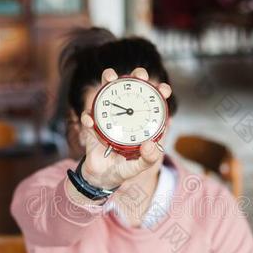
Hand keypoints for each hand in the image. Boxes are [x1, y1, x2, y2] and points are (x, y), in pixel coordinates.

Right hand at [79, 67, 171, 189]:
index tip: (164, 89)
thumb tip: (150, 144)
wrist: (102, 177)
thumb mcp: (140, 166)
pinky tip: (89, 121)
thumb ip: (148, 158)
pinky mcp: (93, 125)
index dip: (160, 92)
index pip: (153, 102)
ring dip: (108, 82)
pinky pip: (89, 117)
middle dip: (137, 77)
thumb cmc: (124, 168)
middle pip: (132, 89)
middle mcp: (126, 115)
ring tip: (110, 78)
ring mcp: (109, 117)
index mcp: (142, 123)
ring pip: (109, 93)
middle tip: (140, 75)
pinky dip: (88, 117)